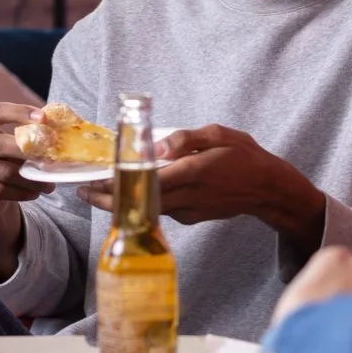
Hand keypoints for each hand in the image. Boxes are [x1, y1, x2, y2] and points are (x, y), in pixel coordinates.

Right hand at [0, 102, 53, 221]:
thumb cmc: (0, 162)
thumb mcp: (10, 145)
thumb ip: (26, 136)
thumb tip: (53, 128)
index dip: (20, 113)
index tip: (44, 119)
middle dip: (28, 153)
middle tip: (50, 160)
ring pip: (0, 171)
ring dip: (29, 180)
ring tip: (47, 185)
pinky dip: (19, 193)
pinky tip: (33, 194)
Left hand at [77, 125, 326, 253]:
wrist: (269, 189)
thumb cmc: (246, 157)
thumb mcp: (220, 134)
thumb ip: (187, 138)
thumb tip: (157, 147)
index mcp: (194, 171)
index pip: (147, 181)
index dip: (117, 184)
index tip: (92, 182)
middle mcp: (189, 196)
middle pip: (140, 202)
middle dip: (109, 199)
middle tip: (82, 193)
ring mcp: (190, 210)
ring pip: (148, 209)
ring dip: (122, 204)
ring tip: (96, 194)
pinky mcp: (192, 217)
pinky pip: (162, 210)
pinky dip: (143, 205)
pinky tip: (130, 195)